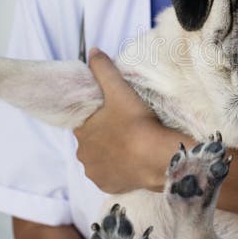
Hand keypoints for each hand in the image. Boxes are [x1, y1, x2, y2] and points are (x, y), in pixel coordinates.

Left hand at [74, 48, 167, 192]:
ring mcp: (96, 174)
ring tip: (132, 147)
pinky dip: (120, 171)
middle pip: (93, 143)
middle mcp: (83, 155)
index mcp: (82, 132)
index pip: (85, 123)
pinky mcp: (110, 187)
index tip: (115, 116)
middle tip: (127, 130)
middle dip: (105, 137)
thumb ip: (104, 70)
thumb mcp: (119, 91)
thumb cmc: (135, 123)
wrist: (155, 158)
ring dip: (112, 155)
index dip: (99, 118)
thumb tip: (92, 51)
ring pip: (101, 161)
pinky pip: (112, 177)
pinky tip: (133, 163)